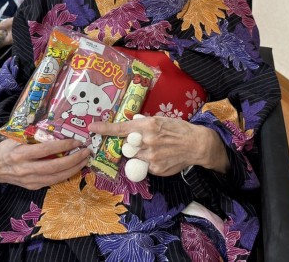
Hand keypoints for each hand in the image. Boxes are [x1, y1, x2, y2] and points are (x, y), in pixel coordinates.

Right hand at [0, 138, 89, 189]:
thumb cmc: (7, 147)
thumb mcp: (15, 136)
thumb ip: (32, 133)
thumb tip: (53, 124)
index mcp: (20, 154)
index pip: (46, 150)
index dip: (62, 146)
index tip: (76, 141)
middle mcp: (25, 169)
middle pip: (54, 166)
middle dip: (73, 159)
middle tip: (86, 152)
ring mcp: (29, 180)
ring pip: (56, 177)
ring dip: (73, 169)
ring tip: (84, 160)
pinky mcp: (33, 186)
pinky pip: (52, 181)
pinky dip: (65, 175)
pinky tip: (74, 169)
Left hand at [89, 116, 228, 176]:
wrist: (196, 144)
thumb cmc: (179, 129)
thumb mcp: (160, 120)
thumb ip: (144, 124)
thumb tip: (130, 125)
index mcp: (148, 126)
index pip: (121, 129)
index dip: (105, 129)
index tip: (92, 128)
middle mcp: (147, 141)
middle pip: (125, 146)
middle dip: (127, 145)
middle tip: (138, 143)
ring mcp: (150, 157)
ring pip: (133, 157)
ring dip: (138, 154)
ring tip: (154, 149)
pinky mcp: (155, 169)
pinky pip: (144, 166)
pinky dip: (148, 162)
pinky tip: (160, 156)